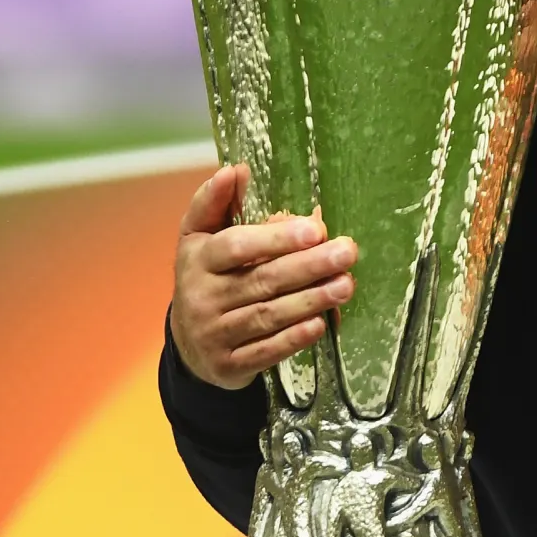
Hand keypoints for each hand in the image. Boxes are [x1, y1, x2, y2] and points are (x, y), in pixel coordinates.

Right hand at [169, 164, 358, 388]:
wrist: (190, 345)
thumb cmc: (206, 277)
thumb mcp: (199, 237)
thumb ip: (215, 203)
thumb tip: (236, 170)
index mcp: (197, 259)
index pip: (234, 246)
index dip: (274, 238)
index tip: (314, 229)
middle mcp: (202, 297)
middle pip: (261, 280)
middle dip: (308, 266)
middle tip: (346, 253)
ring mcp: (214, 334)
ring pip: (268, 315)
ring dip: (311, 300)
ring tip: (346, 285)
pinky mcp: (229, 365)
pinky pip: (266, 351)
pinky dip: (294, 338)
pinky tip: (321, 324)